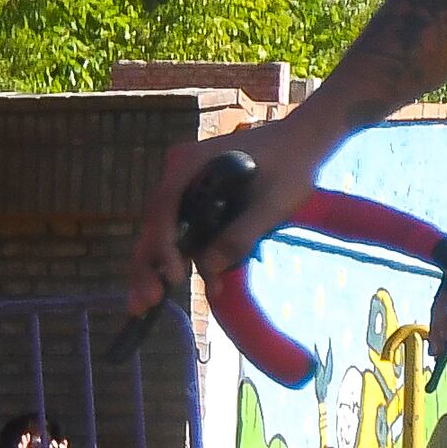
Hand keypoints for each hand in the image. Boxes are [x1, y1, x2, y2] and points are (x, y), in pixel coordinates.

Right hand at [128, 125, 325, 318]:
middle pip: (155, 224)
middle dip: (148, 264)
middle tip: (141, 304)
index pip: (164, 209)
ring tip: (151, 303)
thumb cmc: (291, 166)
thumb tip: (207, 267)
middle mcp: (181, 175)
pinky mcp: (201, 201)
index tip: (174, 276)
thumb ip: (241, 234)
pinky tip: (206, 286)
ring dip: (162, 267)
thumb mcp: (272, 202)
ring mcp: (189, 188)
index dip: (163, 246)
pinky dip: (190, 258)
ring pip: (166, 232)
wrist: (305, 143)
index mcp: (190, 165)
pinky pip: (187, 231)